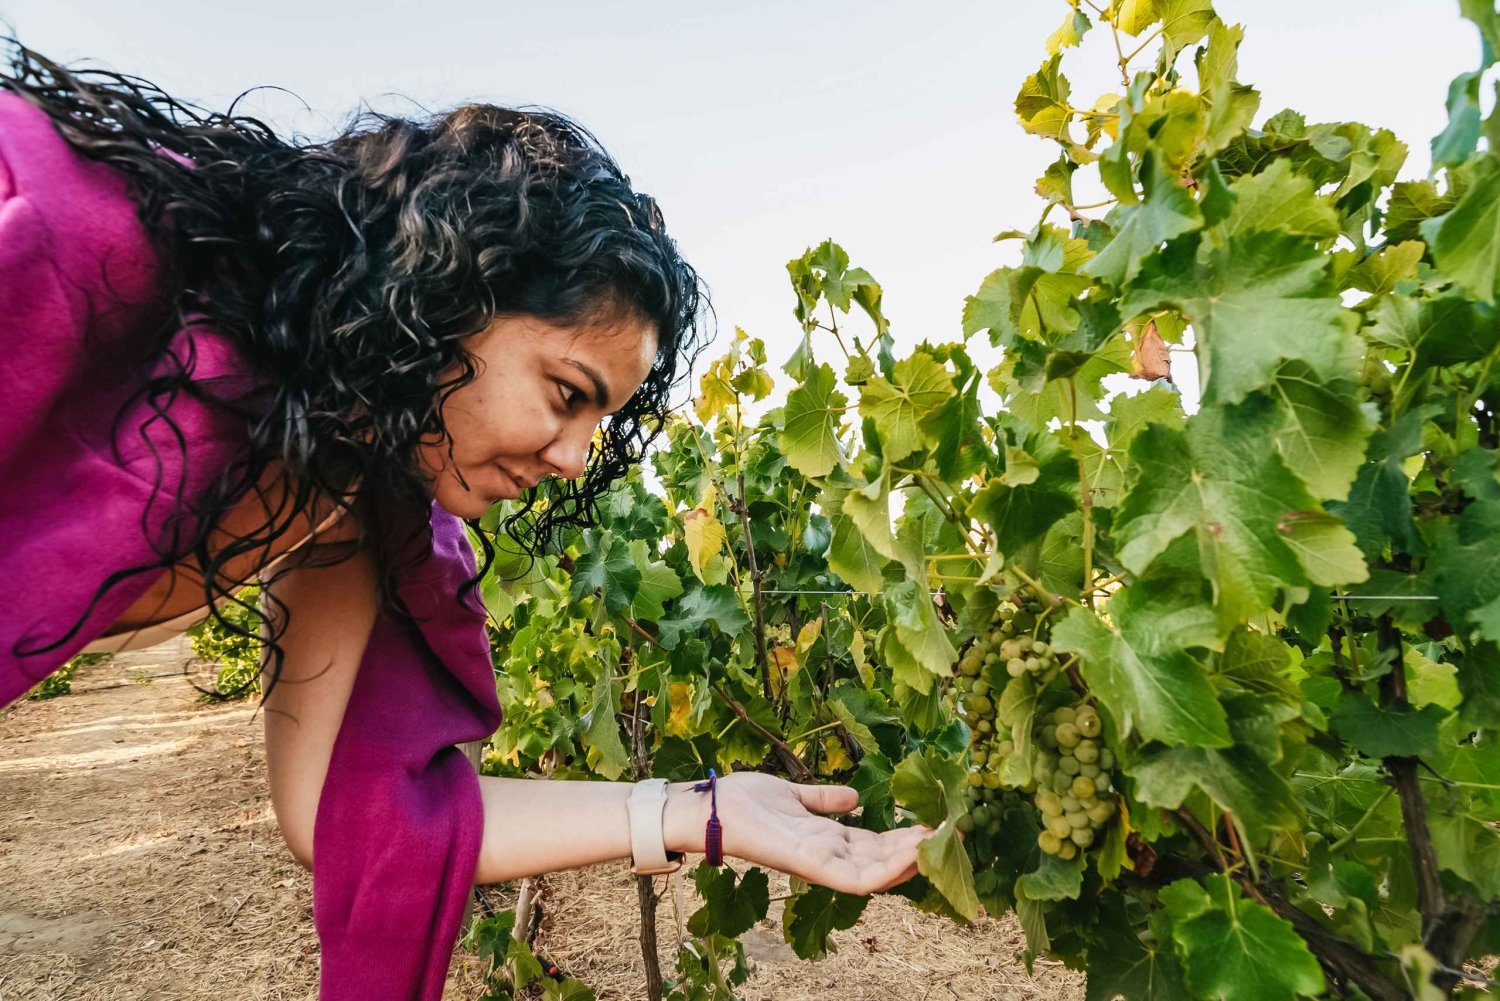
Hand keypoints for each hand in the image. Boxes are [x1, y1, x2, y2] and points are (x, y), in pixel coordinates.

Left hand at [665, 772, 933, 895]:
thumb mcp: (796, 797)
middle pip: (880, 860)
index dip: (904, 840)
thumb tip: (855, 798)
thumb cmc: (746, 801)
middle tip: (950, 835)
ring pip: (875, 871)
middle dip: (916, 851)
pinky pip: (854, 878)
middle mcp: (826, 856)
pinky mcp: (809, 864)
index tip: (933, 826)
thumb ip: (824, 801)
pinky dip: (885, 870)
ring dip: (908, 860)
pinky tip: (911, 856)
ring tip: (939, 843)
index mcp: (824, 840)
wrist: (713, 807)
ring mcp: (819, 862)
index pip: (873, 846)